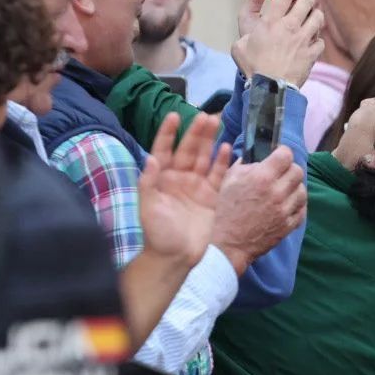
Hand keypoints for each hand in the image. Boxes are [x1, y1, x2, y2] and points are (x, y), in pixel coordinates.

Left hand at [137, 113, 232, 271]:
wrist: (174, 258)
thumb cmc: (156, 234)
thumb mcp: (147, 208)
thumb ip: (149, 182)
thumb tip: (152, 158)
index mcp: (160, 179)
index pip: (164, 150)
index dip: (168, 133)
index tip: (175, 116)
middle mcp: (179, 179)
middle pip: (188, 150)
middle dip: (195, 132)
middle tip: (206, 116)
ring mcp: (196, 187)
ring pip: (204, 158)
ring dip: (210, 141)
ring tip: (216, 123)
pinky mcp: (211, 197)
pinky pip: (218, 175)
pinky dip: (222, 162)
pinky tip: (226, 148)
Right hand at [210, 148, 305, 272]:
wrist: (227, 244)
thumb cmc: (224, 211)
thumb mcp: (228, 180)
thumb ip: (245, 165)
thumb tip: (257, 159)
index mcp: (261, 178)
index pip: (286, 155)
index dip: (283, 153)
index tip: (279, 155)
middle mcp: (276, 192)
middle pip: (298, 171)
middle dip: (289, 170)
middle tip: (281, 174)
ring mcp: (284, 210)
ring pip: (302, 191)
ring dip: (294, 188)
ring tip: (283, 191)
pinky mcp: (288, 225)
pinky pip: (302, 210)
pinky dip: (296, 206)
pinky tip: (286, 205)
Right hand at [232, 0, 325, 84]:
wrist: (270, 90)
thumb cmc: (252, 67)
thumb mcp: (239, 43)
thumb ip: (249, 28)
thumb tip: (259, 18)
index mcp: (271, 22)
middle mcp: (290, 27)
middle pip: (307, 0)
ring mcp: (304, 40)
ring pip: (318, 17)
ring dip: (316, 13)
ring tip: (312, 13)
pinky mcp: (313, 54)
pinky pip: (320, 40)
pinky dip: (317, 39)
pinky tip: (311, 41)